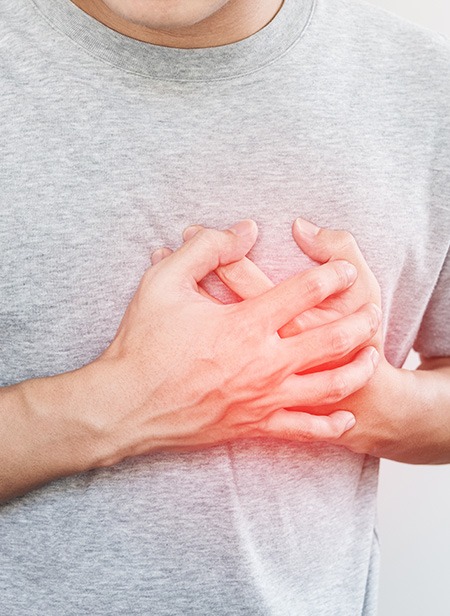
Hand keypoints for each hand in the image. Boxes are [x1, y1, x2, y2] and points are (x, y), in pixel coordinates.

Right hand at [85, 219, 381, 464]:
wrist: (126, 405)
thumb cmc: (143, 343)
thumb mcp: (164, 281)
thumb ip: (207, 248)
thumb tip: (245, 230)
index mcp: (246, 323)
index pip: (305, 292)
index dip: (332, 275)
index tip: (345, 269)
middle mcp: (264, 362)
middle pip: (332, 340)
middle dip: (360, 322)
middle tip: (373, 311)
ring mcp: (263, 398)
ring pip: (329, 386)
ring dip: (357, 369)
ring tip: (373, 356)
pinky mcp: (254, 426)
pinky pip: (304, 431)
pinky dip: (330, 425)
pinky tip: (346, 417)